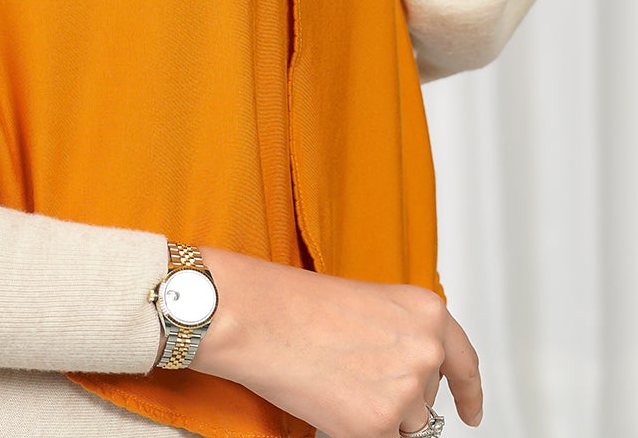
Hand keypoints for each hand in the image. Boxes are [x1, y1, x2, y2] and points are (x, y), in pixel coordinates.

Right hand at [190, 247, 482, 437]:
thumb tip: (415, 372)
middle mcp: (426, 349)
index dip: (469, 392)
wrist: (260, 317)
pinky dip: (357, 428)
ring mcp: (407, 390)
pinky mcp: (379, 424)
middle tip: (354, 374)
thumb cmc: (299, 305)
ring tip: (338, 379)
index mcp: (427, 311)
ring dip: (377, 413)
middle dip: (397, 395)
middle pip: (426, 397)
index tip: (471, 410)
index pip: (463, 362)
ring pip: (405, 423)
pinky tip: (333, 398)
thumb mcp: (370, 305)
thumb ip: (403, 334)